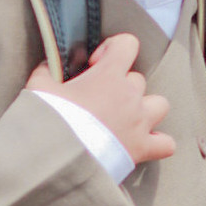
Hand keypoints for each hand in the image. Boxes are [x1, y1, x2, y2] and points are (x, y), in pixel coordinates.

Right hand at [27, 33, 174, 165]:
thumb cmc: (49, 121)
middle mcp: (129, 96)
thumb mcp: (39, 87)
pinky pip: (166, 143)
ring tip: (125, 118)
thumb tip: (50, 64)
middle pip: (137, 79)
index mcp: (108, 76)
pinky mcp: (141, 149)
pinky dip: (158, 142)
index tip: (94, 65)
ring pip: (160, 104)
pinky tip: (142, 143)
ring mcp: (139, 123)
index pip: (127, 44)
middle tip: (97, 100)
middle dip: (119, 85)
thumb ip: (48, 70)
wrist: (56, 161)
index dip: (112, 49)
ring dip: (145, 109)